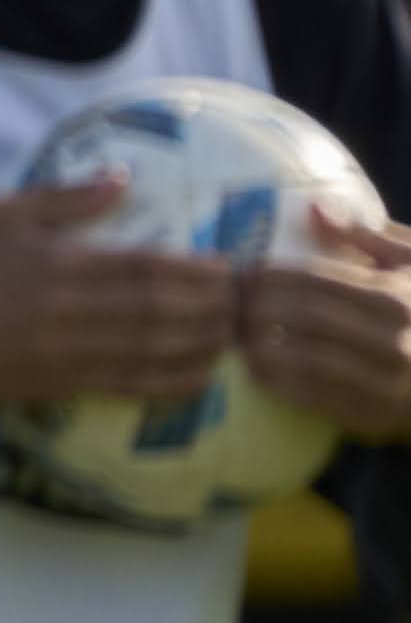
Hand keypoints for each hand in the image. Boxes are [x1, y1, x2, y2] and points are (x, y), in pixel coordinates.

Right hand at [0, 179, 235, 410]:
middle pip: (156, 309)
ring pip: (151, 349)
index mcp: (59, 264)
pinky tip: (202, 373)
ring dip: (200, 343)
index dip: (192, 269)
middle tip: (241, 300)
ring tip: (231, 332)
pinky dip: (173, 382)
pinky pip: (132, 385)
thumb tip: (124, 177)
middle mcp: (68, 309)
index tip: (226, 267)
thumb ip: (67, 196)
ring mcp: (69, 351)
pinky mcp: (68, 382)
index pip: (142, 266)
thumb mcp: (8, 215)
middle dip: (209, 306)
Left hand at [241, 209, 410, 441]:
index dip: (271, 275)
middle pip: (305, 317)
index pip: (317, 279)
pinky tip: (255, 369)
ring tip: (234, 335)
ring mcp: (386, 381)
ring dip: (260, 346)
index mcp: (396, 297)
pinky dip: (278, 382)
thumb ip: (365, 237)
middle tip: (228, 304)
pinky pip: (315, 397)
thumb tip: (313, 207)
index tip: (242, 272)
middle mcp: (394, 339)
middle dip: (257, 308)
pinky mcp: (374, 414)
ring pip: (306, 359)